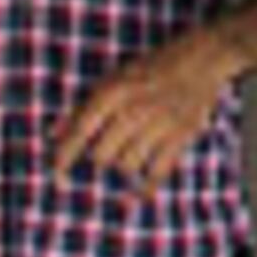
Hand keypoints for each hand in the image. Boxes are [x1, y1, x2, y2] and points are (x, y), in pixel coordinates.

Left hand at [47, 31, 236, 195]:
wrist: (202, 59)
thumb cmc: (152, 67)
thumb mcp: (113, 78)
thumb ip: (82, 106)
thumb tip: (53, 134)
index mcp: (112, 93)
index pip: (79, 132)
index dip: (64, 158)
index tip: (57, 176)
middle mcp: (132, 111)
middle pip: (101, 156)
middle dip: (99, 159)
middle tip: (106, 152)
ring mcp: (157, 127)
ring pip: (126, 167)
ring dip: (122, 167)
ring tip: (129, 155)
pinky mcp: (179, 138)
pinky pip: (157, 174)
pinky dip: (146, 189)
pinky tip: (138, 196)